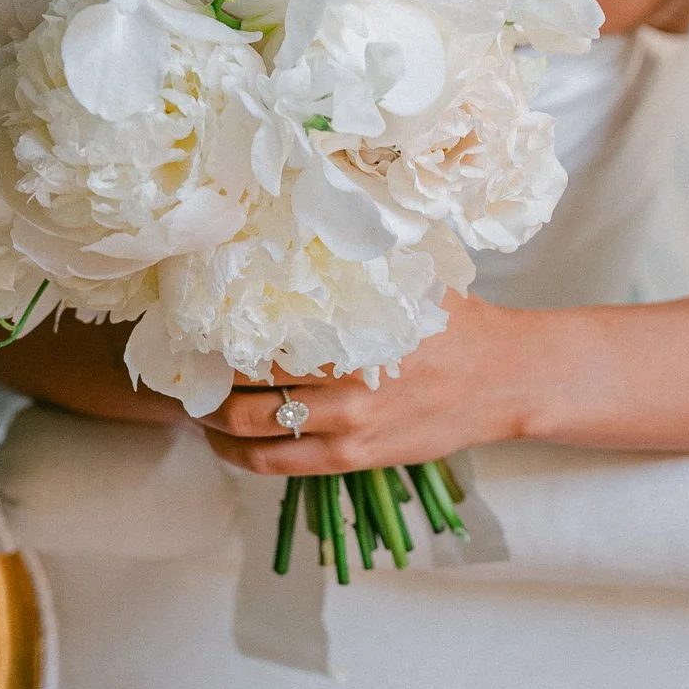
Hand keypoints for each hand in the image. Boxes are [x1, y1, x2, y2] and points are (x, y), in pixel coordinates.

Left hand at [199, 293, 538, 473]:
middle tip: (182, 362)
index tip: (192, 317)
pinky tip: (222, 442)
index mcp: (352, 328)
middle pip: (245, 382)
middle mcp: (345, 381)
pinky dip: (236, 455)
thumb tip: (295, 224)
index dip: (216, 328)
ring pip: (251, 428)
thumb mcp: (409, 279)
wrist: (506, 380)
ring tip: (194, 403)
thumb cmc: (456, 323)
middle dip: (203, 377)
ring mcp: (348, 426)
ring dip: (211, 419)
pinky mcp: (353, 459)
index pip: (262, 330)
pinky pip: (276, 464)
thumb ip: (355, 261)